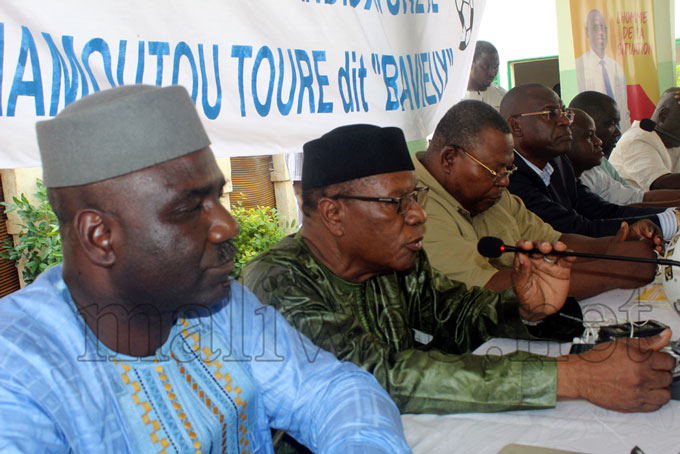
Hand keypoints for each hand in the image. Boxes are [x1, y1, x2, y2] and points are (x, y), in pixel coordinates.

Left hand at [511, 239, 572, 320]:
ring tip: (559, 248)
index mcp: (524, 262)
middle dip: (542, 244)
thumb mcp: (521, 287)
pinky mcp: (562, 270)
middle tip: (545, 247)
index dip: (524, 244)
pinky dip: (569, 255)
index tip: (526, 245)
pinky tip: (570, 256)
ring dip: (556, 246)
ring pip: (554, 250)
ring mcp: (550, 264)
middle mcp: (537, 260)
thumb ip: (522, 272)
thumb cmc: (527, 298)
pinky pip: (566, 260)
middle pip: (539, 247)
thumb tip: (521, 256)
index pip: (523, 248)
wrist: (541, 311)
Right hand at [558, 330, 674, 411]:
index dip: (664, 358)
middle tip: (651, 369)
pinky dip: (653, 399)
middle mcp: (642, 378)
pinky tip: (645, 391)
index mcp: (641, 361)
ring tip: (650, 382)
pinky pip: (655, 406)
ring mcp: (638, 394)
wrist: (581, 376)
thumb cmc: (598, 360)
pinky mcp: (633, 405)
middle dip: (661, 372)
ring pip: (665, 394)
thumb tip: (666, 336)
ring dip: (660, 387)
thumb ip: (648, 341)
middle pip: (668, 378)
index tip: (658, 359)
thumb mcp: (622, 344)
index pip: (669, 361)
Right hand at [605, 232, 656, 284]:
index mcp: (643, 245)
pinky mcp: (650, 277)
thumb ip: (622, 232)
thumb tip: (624, 224)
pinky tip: (635, 273)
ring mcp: (651, 266)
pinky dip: (645, 274)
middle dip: (645, 256)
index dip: (642, 247)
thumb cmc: (611, 257)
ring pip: (652, 264)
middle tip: (635, 260)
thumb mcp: (616, 243)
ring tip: (634, 266)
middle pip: (652, 254)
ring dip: (646, 265)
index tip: (635, 251)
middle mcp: (650, 255)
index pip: (648, 244)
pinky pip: (651, 274)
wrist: (609, 273)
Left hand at [618, 220, 662, 252]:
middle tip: (657, 241)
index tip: (649, 234)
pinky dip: (661, 251)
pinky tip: (661, 254)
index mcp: (645, 226)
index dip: (649, 230)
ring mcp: (655, 240)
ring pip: (660, 242)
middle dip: (657, 238)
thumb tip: (624, 224)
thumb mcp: (626, 231)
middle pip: (657, 234)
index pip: (649, 226)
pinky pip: (660, 249)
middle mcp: (652, 232)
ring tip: (658, 248)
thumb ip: (625, 229)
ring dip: (661, 245)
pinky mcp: (656, 247)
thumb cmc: (628, 235)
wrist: (629, 242)